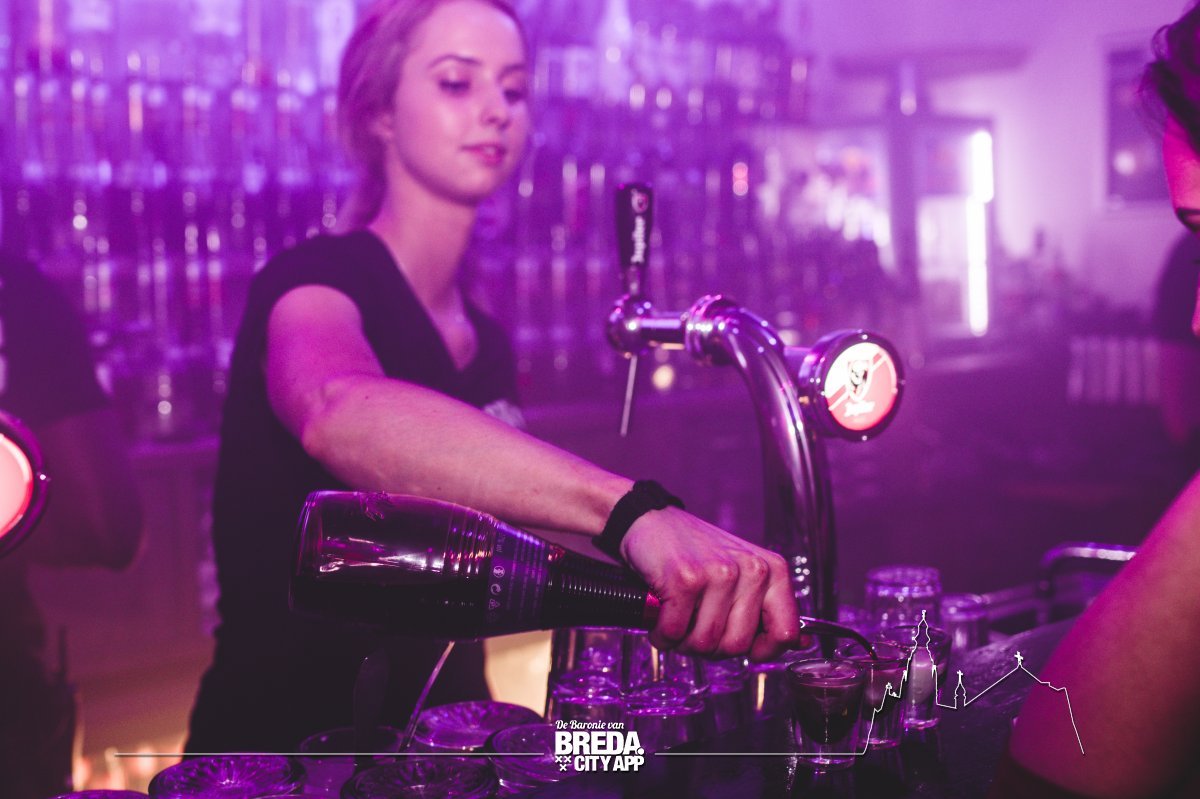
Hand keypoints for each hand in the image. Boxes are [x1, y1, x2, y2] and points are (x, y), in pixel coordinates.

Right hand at [620, 507, 799, 660]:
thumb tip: (801, 642)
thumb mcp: (743, 573)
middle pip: (736, 646)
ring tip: (676, 617)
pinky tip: (659, 615)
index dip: (761, 650)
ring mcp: (719, 573)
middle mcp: (752, 569)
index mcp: (773, 570)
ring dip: (681, 641)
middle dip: (709, 646)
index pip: (785, 633)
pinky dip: (661, 634)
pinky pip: (674, 633)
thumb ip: (769, 608)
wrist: (651, 520)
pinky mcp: (684, 579)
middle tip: (694, 624)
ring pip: (704, 644)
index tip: (743, 645)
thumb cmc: (695, 552)